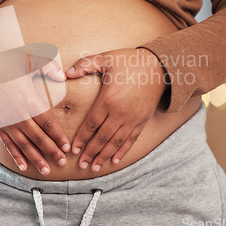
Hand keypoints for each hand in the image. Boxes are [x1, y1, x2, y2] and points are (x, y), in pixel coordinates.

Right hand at [0, 46, 70, 175]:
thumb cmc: (4, 65)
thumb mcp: (28, 61)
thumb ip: (48, 67)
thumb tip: (63, 77)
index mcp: (29, 101)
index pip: (48, 123)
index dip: (58, 137)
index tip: (67, 147)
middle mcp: (19, 116)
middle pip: (38, 138)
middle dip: (51, 151)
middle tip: (62, 163)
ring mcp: (6, 123)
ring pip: (24, 145)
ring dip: (36, 159)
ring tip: (46, 170)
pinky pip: (8, 144)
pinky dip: (16, 156)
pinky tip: (23, 166)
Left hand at [65, 48, 167, 171]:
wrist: (160, 66)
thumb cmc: (130, 61)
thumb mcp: (106, 58)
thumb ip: (84, 65)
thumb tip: (65, 73)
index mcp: (108, 99)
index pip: (91, 124)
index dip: (81, 138)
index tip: (73, 149)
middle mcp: (120, 113)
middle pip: (102, 137)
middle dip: (90, 152)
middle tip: (81, 165)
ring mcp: (133, 118)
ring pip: (116, 142)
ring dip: (104, 156)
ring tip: (94, 167)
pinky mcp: (143, 120)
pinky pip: (131, 140)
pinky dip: (122, 151)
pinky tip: (114, 160)